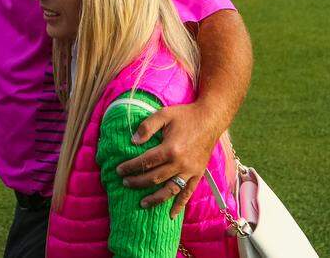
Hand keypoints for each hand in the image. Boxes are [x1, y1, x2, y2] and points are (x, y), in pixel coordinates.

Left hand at [115, 102, 224, 218]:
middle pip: (154, 178)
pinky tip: (171, 214)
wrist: (210, 119)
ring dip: (155, 199)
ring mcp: (190, 171)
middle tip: (125, 183)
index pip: (145, 162)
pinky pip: (188, 192)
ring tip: (142, 203)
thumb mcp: (163, 114)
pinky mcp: (198, 174)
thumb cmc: (185, 115)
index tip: (119, 170)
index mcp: (170, 149)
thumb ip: (147, 127)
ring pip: (169, 190)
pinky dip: (180, 205)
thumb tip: (133, 141)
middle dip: (137, 182)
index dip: (130, 167)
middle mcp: (180, 163)